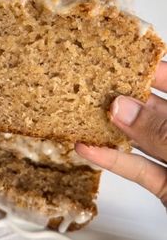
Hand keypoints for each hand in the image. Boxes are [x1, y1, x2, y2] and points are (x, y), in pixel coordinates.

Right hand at [76, 61, 166, 207]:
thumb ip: (162, 132)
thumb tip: (123, 107)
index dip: (150, 68)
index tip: (120, 58)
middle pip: (154, 106)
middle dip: (122, 97)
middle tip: (94, 86)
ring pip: (141, 138)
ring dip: (111, 129)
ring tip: (83, 114)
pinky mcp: (166, 185)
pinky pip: (137, 168)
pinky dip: (113, 160)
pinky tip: (88, 149)